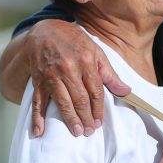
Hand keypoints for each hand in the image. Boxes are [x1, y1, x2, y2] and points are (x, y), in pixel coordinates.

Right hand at [26, 20, 128, 137]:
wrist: (45, 30)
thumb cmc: (74, 42)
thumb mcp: (95, 51)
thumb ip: (109, 73)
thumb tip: (126, 91)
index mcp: (86, 61)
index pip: (95, 91)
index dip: (98, 109)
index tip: (99, 122)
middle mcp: (68, 69)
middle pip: (79, 99)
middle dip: (85, 117)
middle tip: (89, 132)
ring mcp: (52, 75)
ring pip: (62, 102)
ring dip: (69, 119)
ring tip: (76, 132)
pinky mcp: (38, 79)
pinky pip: (38, 101)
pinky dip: (37, 117)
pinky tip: (39, 131)